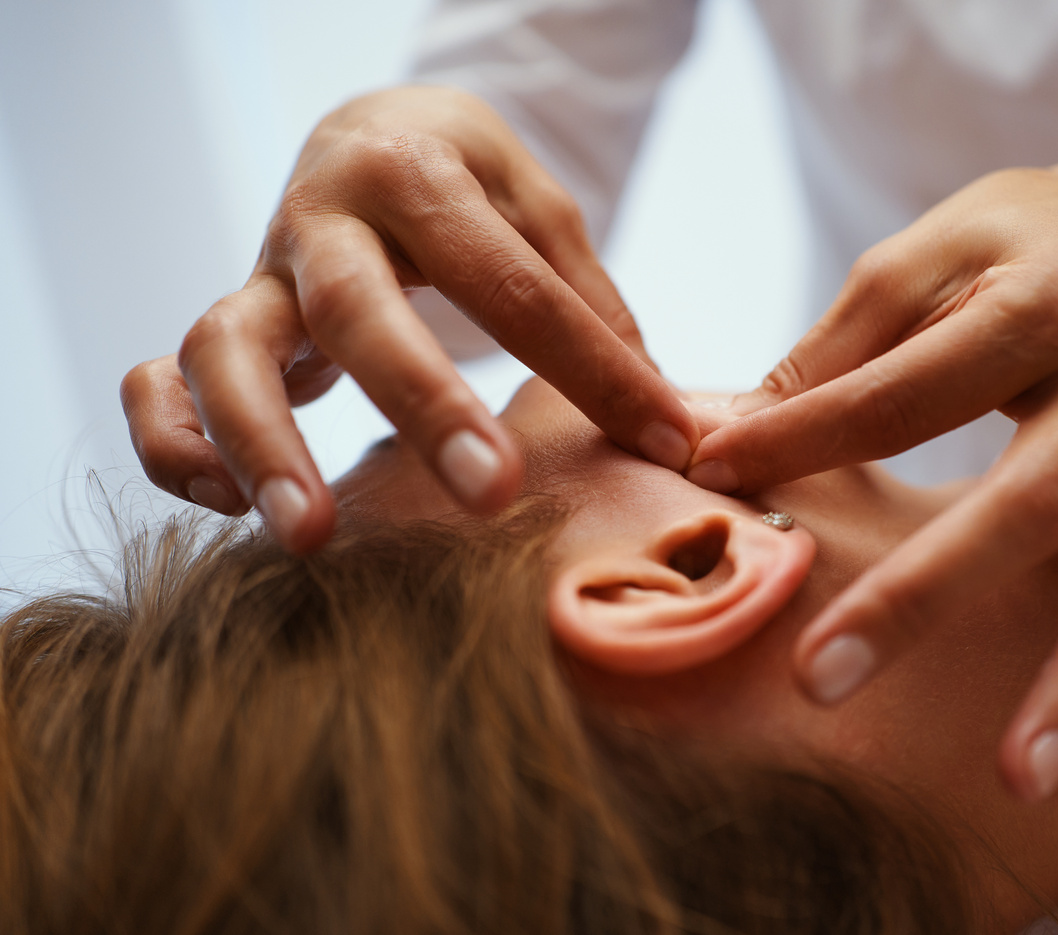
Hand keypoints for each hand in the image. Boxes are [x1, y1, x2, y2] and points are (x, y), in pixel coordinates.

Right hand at [121, 87, 696, 551]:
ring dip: (263, 444)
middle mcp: (325, 223)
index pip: (514, 282)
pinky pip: (162, 379)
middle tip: (490, 496)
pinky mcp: (230, 321)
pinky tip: (227, 505)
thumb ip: (589, 300)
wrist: (370, 131)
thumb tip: (661, 416)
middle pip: (357, 309)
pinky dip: (174, 441)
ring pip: (226, 349)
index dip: (596, 369)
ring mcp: (263, 276)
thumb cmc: (465, 180)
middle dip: (424, 405)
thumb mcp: (538, 207)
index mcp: (418, 177)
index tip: (665, 441)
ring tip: (312, 538)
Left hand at [685, 166, 1057, 798]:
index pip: (906, 392)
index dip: (802, 435)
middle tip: (819, 682)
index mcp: (1041, 305)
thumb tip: (729, 440)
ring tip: (1021, 781)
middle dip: (921, 597)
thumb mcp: (916, 260)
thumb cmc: (1000, 247)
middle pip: (1028, 502)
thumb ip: (836, 352)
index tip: (712, 475)